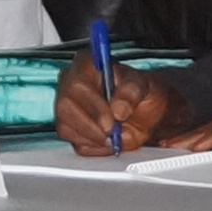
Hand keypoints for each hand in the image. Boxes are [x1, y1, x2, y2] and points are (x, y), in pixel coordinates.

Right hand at [58, 54, 174, 156]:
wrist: (145, 111)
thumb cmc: (141, 93)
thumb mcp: (144, 86)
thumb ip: (132, 92)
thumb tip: (118, 110)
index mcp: (86, 64)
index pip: (77, 81)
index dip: (92, 102)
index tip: (112, 116)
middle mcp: (70, 83)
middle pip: (66, 105)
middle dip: (92, 123)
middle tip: (114, 131)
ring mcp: (66, 107)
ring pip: (66, 126)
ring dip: (94, 137)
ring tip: (116, 136)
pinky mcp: (68, 128)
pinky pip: (74, 142)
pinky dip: (94, 146)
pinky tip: (109, 140)